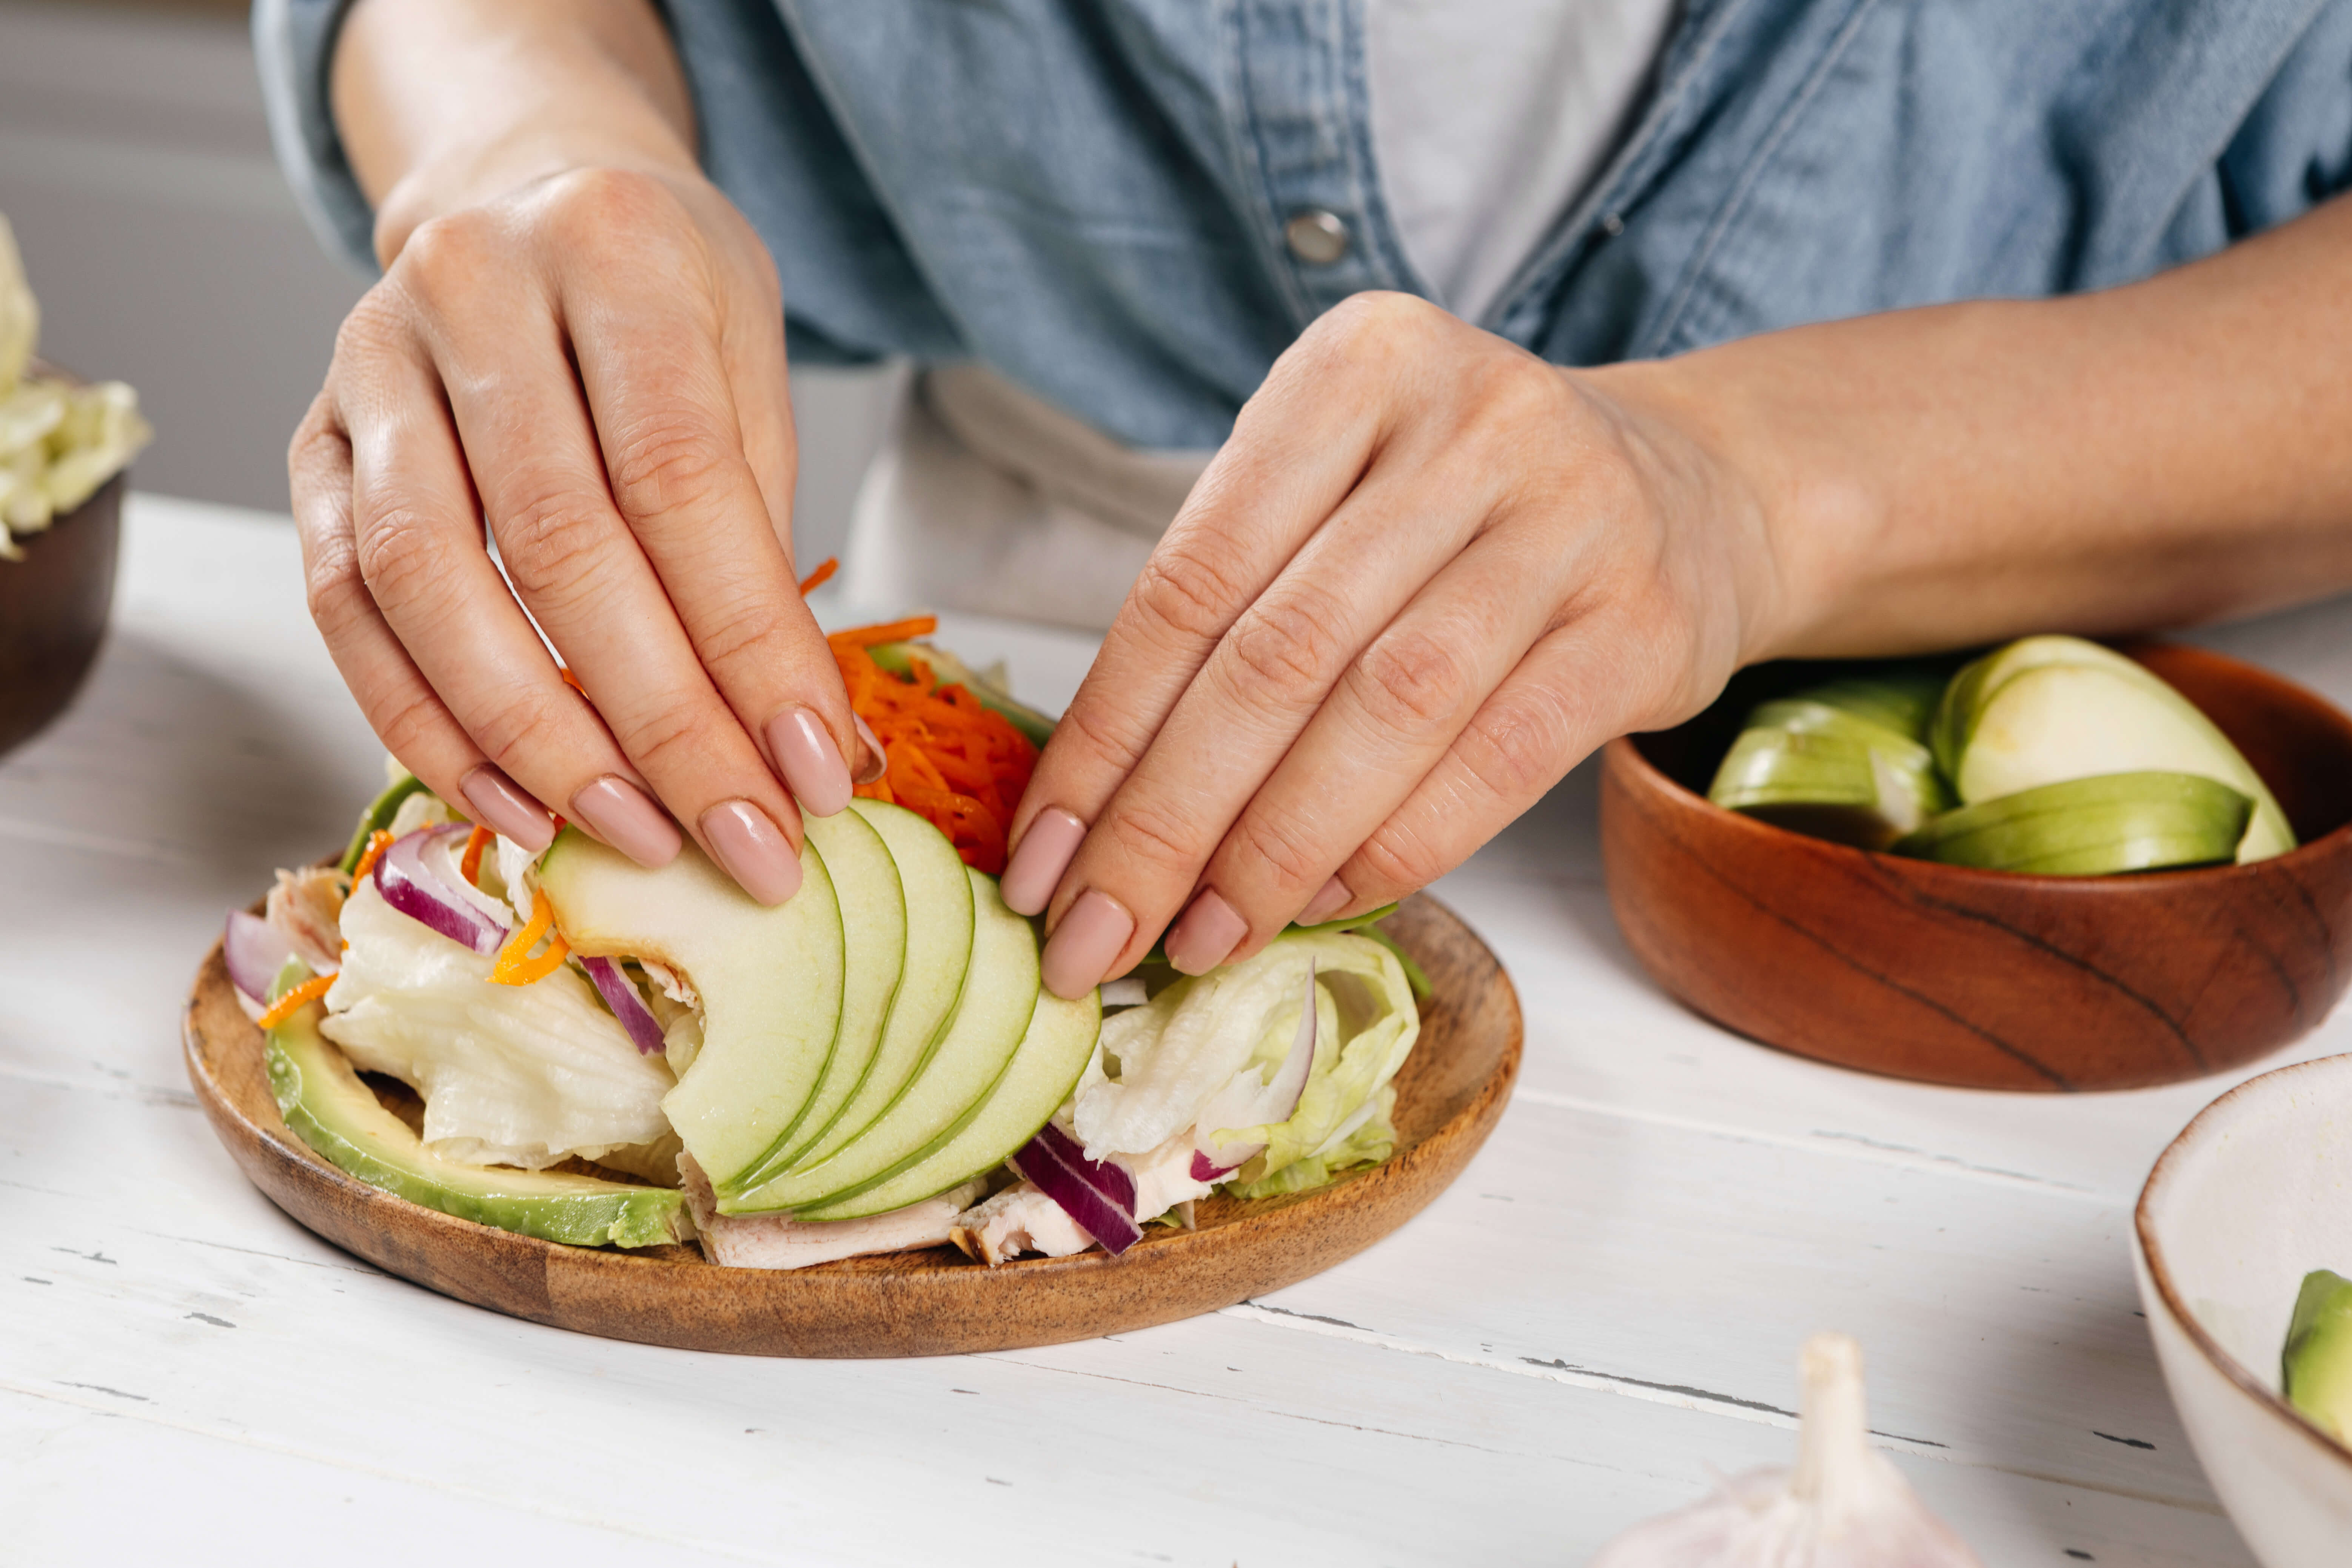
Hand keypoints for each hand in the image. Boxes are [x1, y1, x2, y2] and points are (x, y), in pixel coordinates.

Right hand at [289, 163, 871, 903]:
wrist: (531, 197)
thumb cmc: (666, 308)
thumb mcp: (749, 375)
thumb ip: (764, 550)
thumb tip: (816, 751)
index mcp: (613, 249)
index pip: (684, 484)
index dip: (752, 648)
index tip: (815, 776)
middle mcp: (474, 289)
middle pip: (562, 546)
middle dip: (664, 724)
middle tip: (742, 841)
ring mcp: (371, 362)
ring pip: (430, 583)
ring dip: (536, 738)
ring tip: (633, 835)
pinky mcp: (310, 438)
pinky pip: (344, 602)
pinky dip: (424, 719)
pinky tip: (511, 801)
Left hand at [999, 292, 1783, 994]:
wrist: (1689, 493)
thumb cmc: (1460, 514)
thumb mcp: (1338, 498)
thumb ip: (1231, 610)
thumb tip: (1095, 812)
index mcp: (1357, 366)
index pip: (1191, 580)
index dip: (1103, 735)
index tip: (1039, 858)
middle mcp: (1470, 420)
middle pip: (1275, 656)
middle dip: (1165, 819)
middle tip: (1094, 933)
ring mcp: (1571, 514)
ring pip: (1382, 712)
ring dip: (1271, 850)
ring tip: (1197, 937)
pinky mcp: (1643, 621)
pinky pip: (1494, 763)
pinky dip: (1393, 848)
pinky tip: (1319, 902)